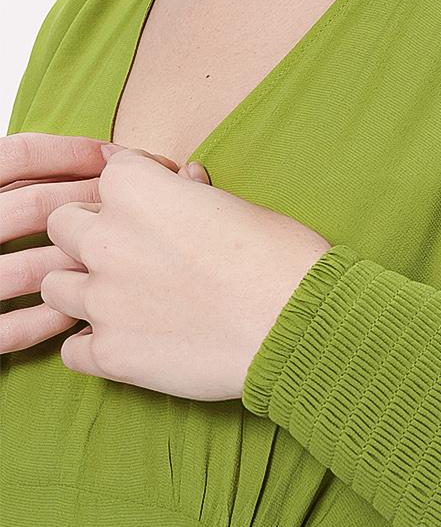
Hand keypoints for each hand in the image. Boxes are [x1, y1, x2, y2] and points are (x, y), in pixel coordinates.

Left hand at [3, 135, 333, 400]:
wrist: (298, 325)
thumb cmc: (282, 260)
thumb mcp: (240, 205)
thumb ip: (193, 192)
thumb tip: (184, 179)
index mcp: (135, 190)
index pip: (109, 174)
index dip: (139, 189)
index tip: (164, 206)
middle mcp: (106, 240)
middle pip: (63, 226)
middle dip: (92, 235)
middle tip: (134, 254)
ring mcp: (103, 300)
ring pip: (55, 286)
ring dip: (83, 290)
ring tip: (124, 302)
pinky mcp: (111, 353)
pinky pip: (72, 349)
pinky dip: (93, 346)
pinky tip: (128, 342)